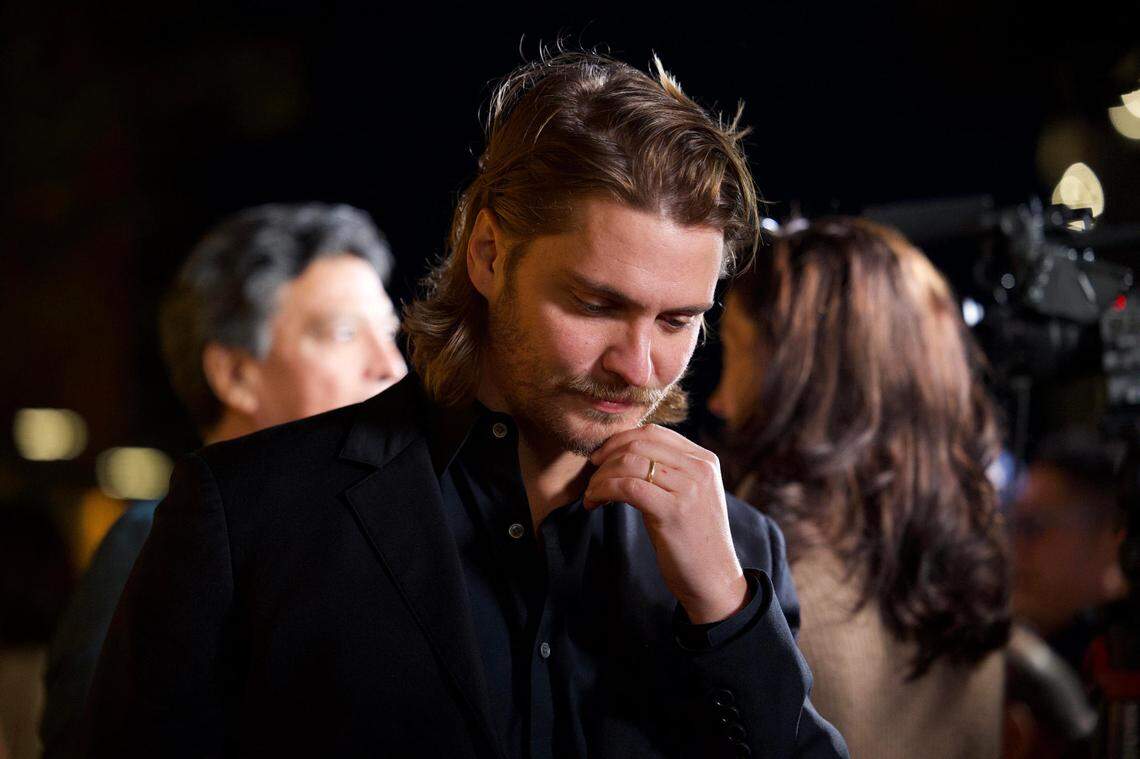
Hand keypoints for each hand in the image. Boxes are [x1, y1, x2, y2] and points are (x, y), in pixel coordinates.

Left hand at [584, 424, 748, 623]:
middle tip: (591, 475)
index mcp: (704, 460)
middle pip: (639, 443)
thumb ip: (669, 471)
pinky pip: (627, 487)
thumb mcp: (689, 495)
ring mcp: (689, 489)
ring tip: (592, 494)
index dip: (619, 440)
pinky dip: (603, 491)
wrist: (714, 579)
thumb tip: (624, 454)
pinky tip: (595, 503)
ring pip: (629, 463)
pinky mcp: (674, 511)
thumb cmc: (694, 539)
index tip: (600, 457)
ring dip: (601, 477)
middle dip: (606, 456)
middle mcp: (700, 468)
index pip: (653, 432)